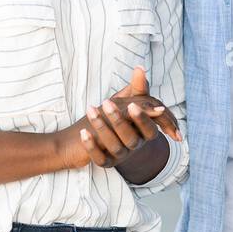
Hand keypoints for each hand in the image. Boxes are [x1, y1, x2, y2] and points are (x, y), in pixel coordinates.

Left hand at [58, 67, 178, 169]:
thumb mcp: (127, 102)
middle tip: (106, 103)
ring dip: (102, 128)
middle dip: (119, 120)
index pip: (149, 129)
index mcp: (143, 133)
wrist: (98, 138)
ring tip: (90, 109)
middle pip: (131, 138)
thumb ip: (136, 88)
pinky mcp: (104, 163)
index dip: (142, 119)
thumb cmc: (116, 117)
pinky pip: (99, 158)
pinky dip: (91, 146)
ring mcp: (120, 156)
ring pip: (115, 146)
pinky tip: (83, 132)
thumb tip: (140, 68)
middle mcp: (134, 146)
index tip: (131, 105)